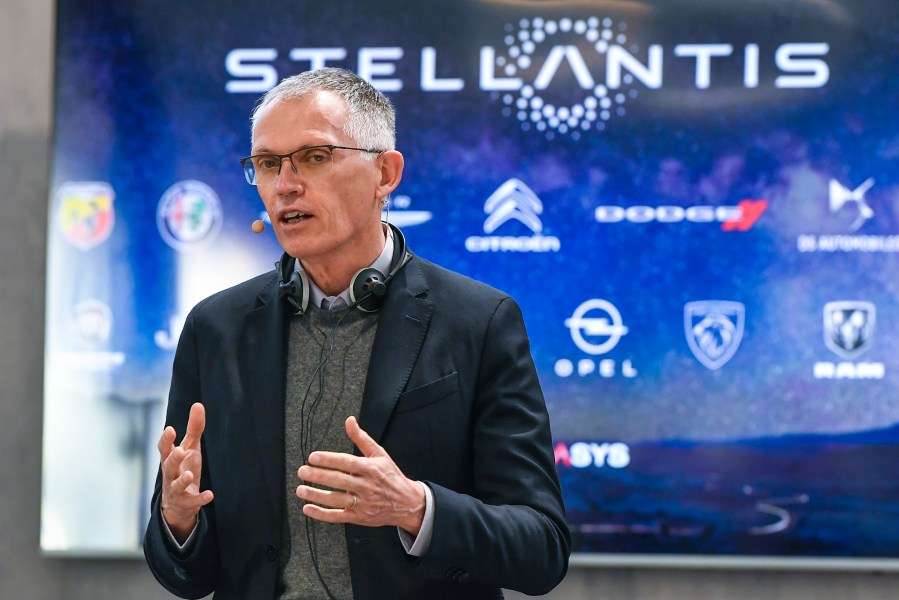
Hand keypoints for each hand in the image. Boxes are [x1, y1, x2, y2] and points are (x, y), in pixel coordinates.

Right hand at [157, 402, 214, 541]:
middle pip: (168, 466)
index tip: (170, 430)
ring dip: (182, 480)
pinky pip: (193, 501)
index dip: (166, 440)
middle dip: (173, 459)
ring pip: (176, 486)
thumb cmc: (183, 468)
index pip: (164, 449)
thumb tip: (198, 404)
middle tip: (179, 451)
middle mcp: (170, 474)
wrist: (179, 504)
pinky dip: (200, 498)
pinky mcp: (186, 503)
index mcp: (170, 459)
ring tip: (189, 475)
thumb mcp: (190, 448)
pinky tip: (210, 494)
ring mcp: (176, 490)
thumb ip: (194, 429)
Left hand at [296, 416, 424, 534]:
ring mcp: (362, 503)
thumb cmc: (391, 476)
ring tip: (301, 489)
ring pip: (336, 500)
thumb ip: (362, 438)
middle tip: (302, 471)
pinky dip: (321, 514)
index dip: (329, 460)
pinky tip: (308, 509)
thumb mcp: (380, 454)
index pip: (347, 462)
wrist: (407, 503)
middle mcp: (366, 486)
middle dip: (319, 476)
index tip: (313, 457)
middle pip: (340, 481)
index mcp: (371, 468)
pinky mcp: (358, 517)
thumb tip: (349, 420)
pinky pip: (337, 516)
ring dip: (316, 495)